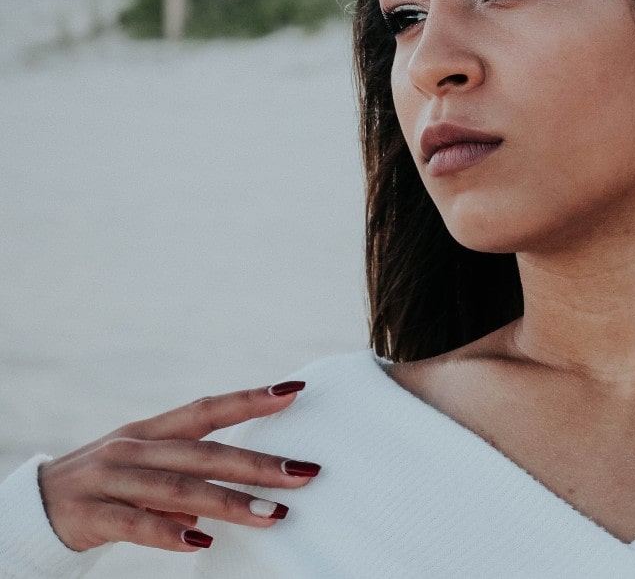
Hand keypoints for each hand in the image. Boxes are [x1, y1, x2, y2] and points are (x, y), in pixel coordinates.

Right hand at [38, 381, 320, 552]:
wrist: (33, 506)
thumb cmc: (106, 485)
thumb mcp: (145, 468)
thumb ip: (188, 472)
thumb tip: (239, 487)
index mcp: (151, 431)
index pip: (207, 408)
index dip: (251, 398)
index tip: (295, 389)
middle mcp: (133, 448)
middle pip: (205, 453)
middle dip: (258, 464)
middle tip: (305, 473)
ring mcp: (111, 479)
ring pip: (178, 488)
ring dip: (229, 502)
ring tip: (272, 514)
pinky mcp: (91, 514)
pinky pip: (135, 524)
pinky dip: (169, 533)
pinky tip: (202, 542)